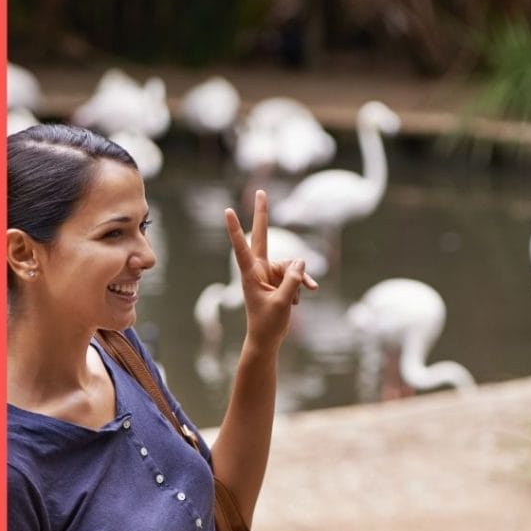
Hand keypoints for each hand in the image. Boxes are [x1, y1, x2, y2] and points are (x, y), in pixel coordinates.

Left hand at [224, 190, 318, 349]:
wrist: (267, 339)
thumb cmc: (268, 323)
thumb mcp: (282, 302)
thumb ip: (293, 279)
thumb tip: (301, 260)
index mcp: (251, 274)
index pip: (242, 247)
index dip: (236, 229)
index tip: (228, 211)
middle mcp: (259, 269)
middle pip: (264, 237)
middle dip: (263, 215)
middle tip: (260, 191)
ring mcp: (270, 274)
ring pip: (290, 266)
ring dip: (300, 280)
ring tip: (302, 297)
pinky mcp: (280, 281)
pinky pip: (295, 277)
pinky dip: (300, 288)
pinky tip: (298, 302)